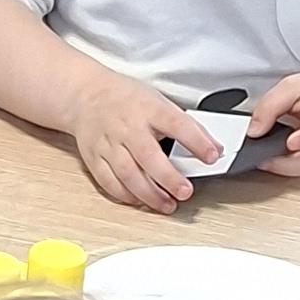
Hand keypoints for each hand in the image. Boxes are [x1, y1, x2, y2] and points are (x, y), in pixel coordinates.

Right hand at [68, 67, 205, 213]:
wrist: (86, 95)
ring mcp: (108, 143)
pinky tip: (141, 200)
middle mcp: (127, 126)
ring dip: (149, 194)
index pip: (177, 124)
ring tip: (167, 204)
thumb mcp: (158, 102)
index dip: (196, 141)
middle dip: (168, 178)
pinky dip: (126, 195)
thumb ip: (184, 125)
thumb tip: (213, 147)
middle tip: (185, 192)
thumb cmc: (126, 100)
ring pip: (127, 173)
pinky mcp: (94, 157)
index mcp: (148, 109)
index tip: (212, 156)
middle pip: (148, 156)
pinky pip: (109, 181)